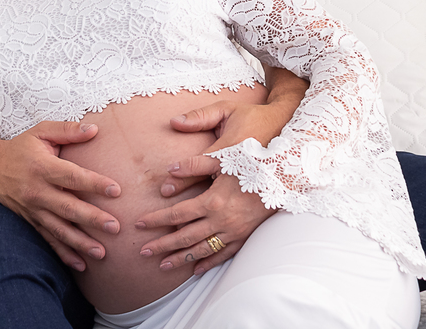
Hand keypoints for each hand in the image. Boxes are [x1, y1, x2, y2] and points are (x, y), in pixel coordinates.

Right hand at [0, 120, 122, 272]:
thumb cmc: (20, 148)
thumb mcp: (41, 132)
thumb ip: (67, 130)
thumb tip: (95, 129)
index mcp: (42, 167)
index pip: (72, 177)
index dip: (94, 184)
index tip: (116, 190)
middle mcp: (37, 191)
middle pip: (68, 207)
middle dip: (92, 219)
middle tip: (115, 227)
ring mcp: (33, 209)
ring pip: (59, 229)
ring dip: (80, 243)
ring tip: (102, 252)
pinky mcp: (31, 221)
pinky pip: (48, 240)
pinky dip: (63, 254)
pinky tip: (80, 264)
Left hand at [134, 99, 293, 272]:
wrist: (286, 172)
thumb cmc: (253, 159)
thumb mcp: (223, 156)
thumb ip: (194, 163)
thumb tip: (169, 172)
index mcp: (213, 201)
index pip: (177, 215)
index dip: (156, 220)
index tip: (139, 225)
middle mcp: (222, 220)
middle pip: (185, 237)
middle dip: (162, 246)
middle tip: (143, 252)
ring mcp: (234, 231)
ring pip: (202, 250)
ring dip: (181, 259)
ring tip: (163, 265)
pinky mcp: (246, 236)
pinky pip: (224, 254)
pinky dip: (209, 263)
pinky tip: (196, 270)